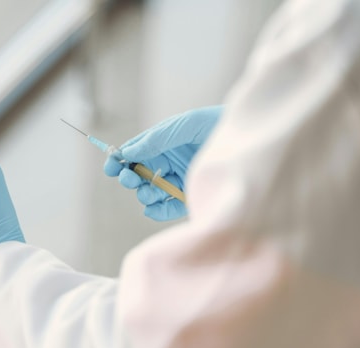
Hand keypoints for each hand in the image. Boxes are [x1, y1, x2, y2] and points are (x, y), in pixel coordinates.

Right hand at [104, 105, 222, 220]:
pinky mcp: (190, 198)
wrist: (249, 139)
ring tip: (148, 192)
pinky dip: (157, 211)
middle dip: (130, 178)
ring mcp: (178, 182)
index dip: (119, 160)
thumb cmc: (216, 125)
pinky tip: (153, 208)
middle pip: (138, 175)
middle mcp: (167, 164)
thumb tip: (128, 152)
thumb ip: (156, 139)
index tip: (110, 166)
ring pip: (150, 193)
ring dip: (144, 194)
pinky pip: (167, 209)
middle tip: (129, 179)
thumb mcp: (184, 125)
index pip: (134, 154)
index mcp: (161, 144)